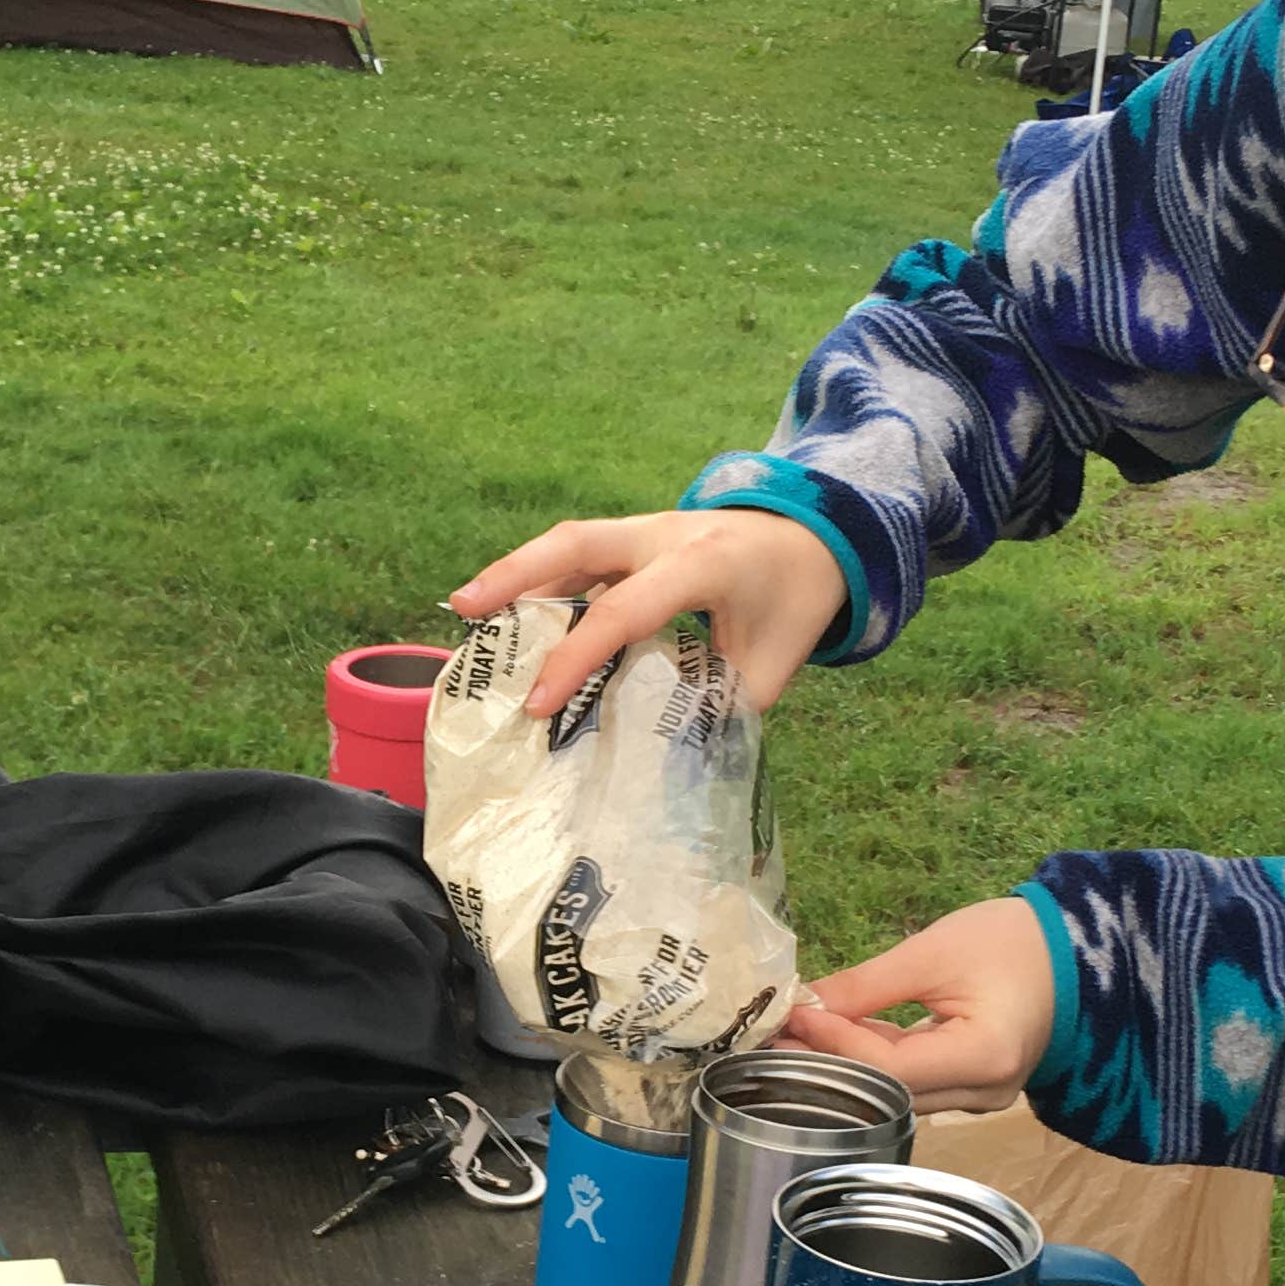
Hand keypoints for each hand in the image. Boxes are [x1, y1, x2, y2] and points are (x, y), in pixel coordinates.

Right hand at [449, 509, 843, 717]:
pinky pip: (583, 552)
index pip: (623, 610)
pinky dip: (545, 578)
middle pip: (574, 542)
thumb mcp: (772, 666)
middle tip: (462, 610)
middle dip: (515, 574)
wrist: (822, 534)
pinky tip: (515, 614)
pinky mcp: (639, 536)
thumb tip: (665, 757)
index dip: (576, 657)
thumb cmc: (796, 601)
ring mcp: (648, 528)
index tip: (538, 706)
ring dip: (517, 573)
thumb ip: (719, 706)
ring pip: (569, 541)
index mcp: (702, 564)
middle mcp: (665, 535)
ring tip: (467, 610)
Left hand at [776, 898, 1055, 1112]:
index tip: (791, 1016)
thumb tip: (804, 1006)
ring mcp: (981, 1098)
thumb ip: (867, 986)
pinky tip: (833, 1044)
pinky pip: (913, 1084)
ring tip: (792, 1042)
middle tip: (772, 1039)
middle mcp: (985, 1093)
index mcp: (984, 1057)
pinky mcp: (972, 1088)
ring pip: (896, 1094)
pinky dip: (874, 1064)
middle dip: (828, 1064)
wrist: (1072, 950)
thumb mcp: (933, 952)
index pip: (888, 1067)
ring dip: (846, 1067)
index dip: (834, 1045)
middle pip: (888, 1092)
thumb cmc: (1013, 941)